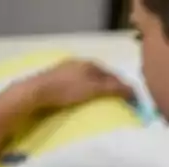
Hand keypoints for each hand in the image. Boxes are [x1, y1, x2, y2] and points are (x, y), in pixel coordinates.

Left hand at [17, 60, 132, 111]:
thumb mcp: (94, 89)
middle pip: (101, 76)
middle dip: (111, 87)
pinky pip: (78, 83)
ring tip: (102, 101)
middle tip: (118, 102)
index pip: (113, 75)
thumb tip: (133, 91)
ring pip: (89, 79)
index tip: (130, 100)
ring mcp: (66, 69)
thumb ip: (114, 89)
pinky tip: (84, 98)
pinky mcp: (56, 77)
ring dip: (98, 89)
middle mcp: (79, 63)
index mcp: (90, 63)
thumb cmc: (66, 90)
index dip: (123, 87)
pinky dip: (86, 90)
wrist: (35, 92)